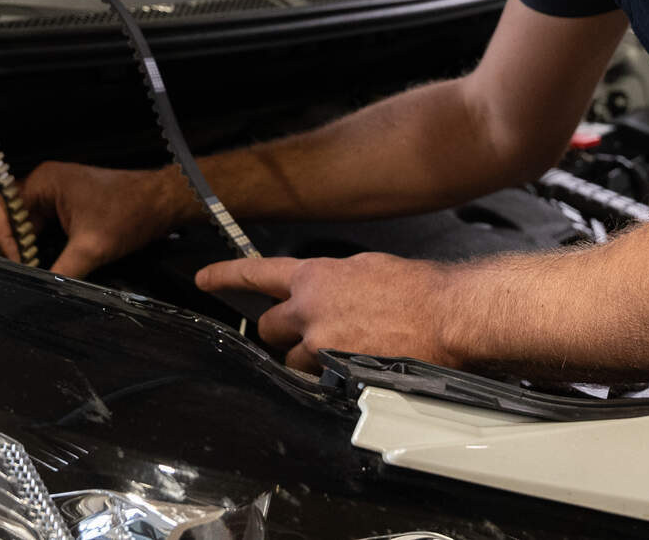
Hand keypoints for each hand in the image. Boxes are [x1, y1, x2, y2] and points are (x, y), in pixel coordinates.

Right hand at [0, 161, 191, 276]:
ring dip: (32, 249)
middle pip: (12, 218)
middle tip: (29, 273)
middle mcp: (45, 184)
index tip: (21, 263)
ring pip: (29, 226)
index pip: (1, 208)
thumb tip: (40, 298)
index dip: (4, 238)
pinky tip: (53, 264)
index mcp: (44, 182)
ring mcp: (57, 195)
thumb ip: (61, 273)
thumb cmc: (129, 214)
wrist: (162, 202)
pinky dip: (45, 246)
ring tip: (40, 272)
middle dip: (17, 247)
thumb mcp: (91, 248)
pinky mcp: (69, 206)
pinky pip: (45, 228)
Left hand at [196, 253, 463, 372]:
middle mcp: (309, 308)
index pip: (256, 273)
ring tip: (344, 353)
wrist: (445, 314)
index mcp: (316, 276)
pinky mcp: (336, 370)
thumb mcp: (366, 268)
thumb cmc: (417, 289)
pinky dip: (330, 377)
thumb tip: (325, 291)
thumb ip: (334, 280)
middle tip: (304, 336)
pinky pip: (318, 380)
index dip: (225, 276)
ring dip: (308, 360)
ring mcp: (320, 342)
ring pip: (292, 359)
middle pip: (269, 327)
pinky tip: (356, 369)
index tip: (203, 279)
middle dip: (281, 334)